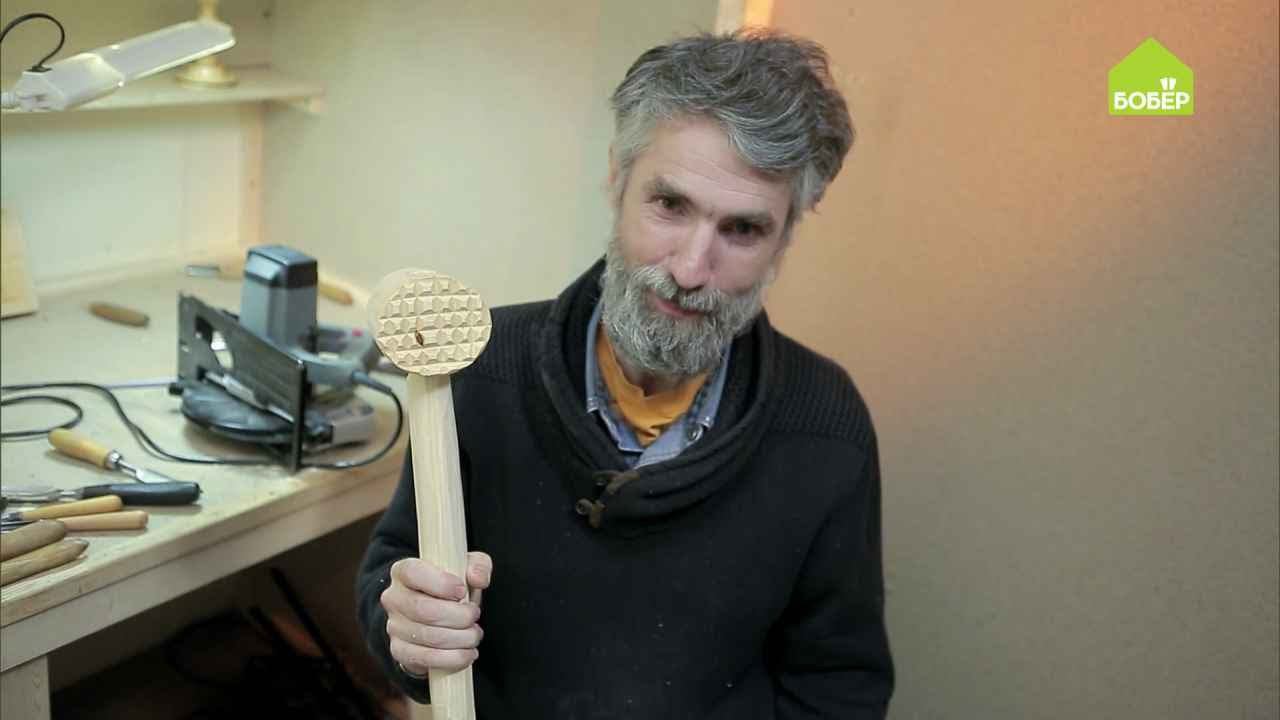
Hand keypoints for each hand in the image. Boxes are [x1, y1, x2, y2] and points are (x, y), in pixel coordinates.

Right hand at [382, 551, 492, 674]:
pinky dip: (452, 659)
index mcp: (404, 571)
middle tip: (475, 616)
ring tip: (475, 635)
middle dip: (458, 616)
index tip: (462, 591)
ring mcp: (394, 626)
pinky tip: (468, 653)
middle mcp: (393, 598)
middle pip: (423, 610)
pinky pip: (425, 658)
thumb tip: (478, 578)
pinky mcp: (399, 650)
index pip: (413, 573)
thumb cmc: (452, 586)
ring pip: (428, 637)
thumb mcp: (467, 568)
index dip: (441, 583)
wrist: (435, 614)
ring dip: (460, 639)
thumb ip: (478, 566)